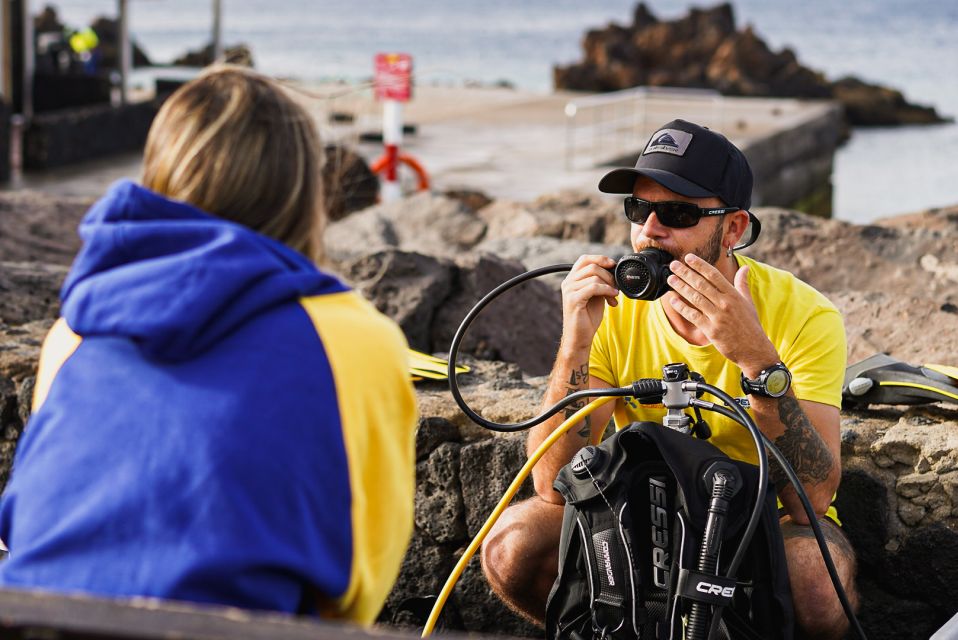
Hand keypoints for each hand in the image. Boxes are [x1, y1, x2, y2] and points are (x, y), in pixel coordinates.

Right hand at [560, 255, 617, 351]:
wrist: (580, 337)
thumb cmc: (587, 317)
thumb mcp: (595, 295)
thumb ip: (599, 281)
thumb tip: (613, 270)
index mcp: (571, 279)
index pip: (584, 259)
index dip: (600, 259)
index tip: (613, 265)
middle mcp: (568, 282)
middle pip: (592, 266)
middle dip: (608, 275)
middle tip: (616, 286)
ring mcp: (569, 290)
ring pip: (594, 276)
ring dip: (609, 284)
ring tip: (614, 295)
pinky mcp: (573, 299)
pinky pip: (594, 287)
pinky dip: (607, 290)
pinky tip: (612, 297)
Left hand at [666, 254, 777, 373]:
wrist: (754, 349)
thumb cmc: (750, 326)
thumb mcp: (749, 302)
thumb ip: (742, 284)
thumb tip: (744, 268)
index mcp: (733, 295)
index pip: (714, 275)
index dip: (700, 265)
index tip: (688, 258)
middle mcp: (725, 303)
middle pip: (701, 284)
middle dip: (685, 273)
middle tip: (673, 265)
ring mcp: (718, 317)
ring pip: (695, 298)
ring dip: (681, 287)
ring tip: (670, 279)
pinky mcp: (711, 330)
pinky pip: (693, 316)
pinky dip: (681, 307)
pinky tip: (672, 300)